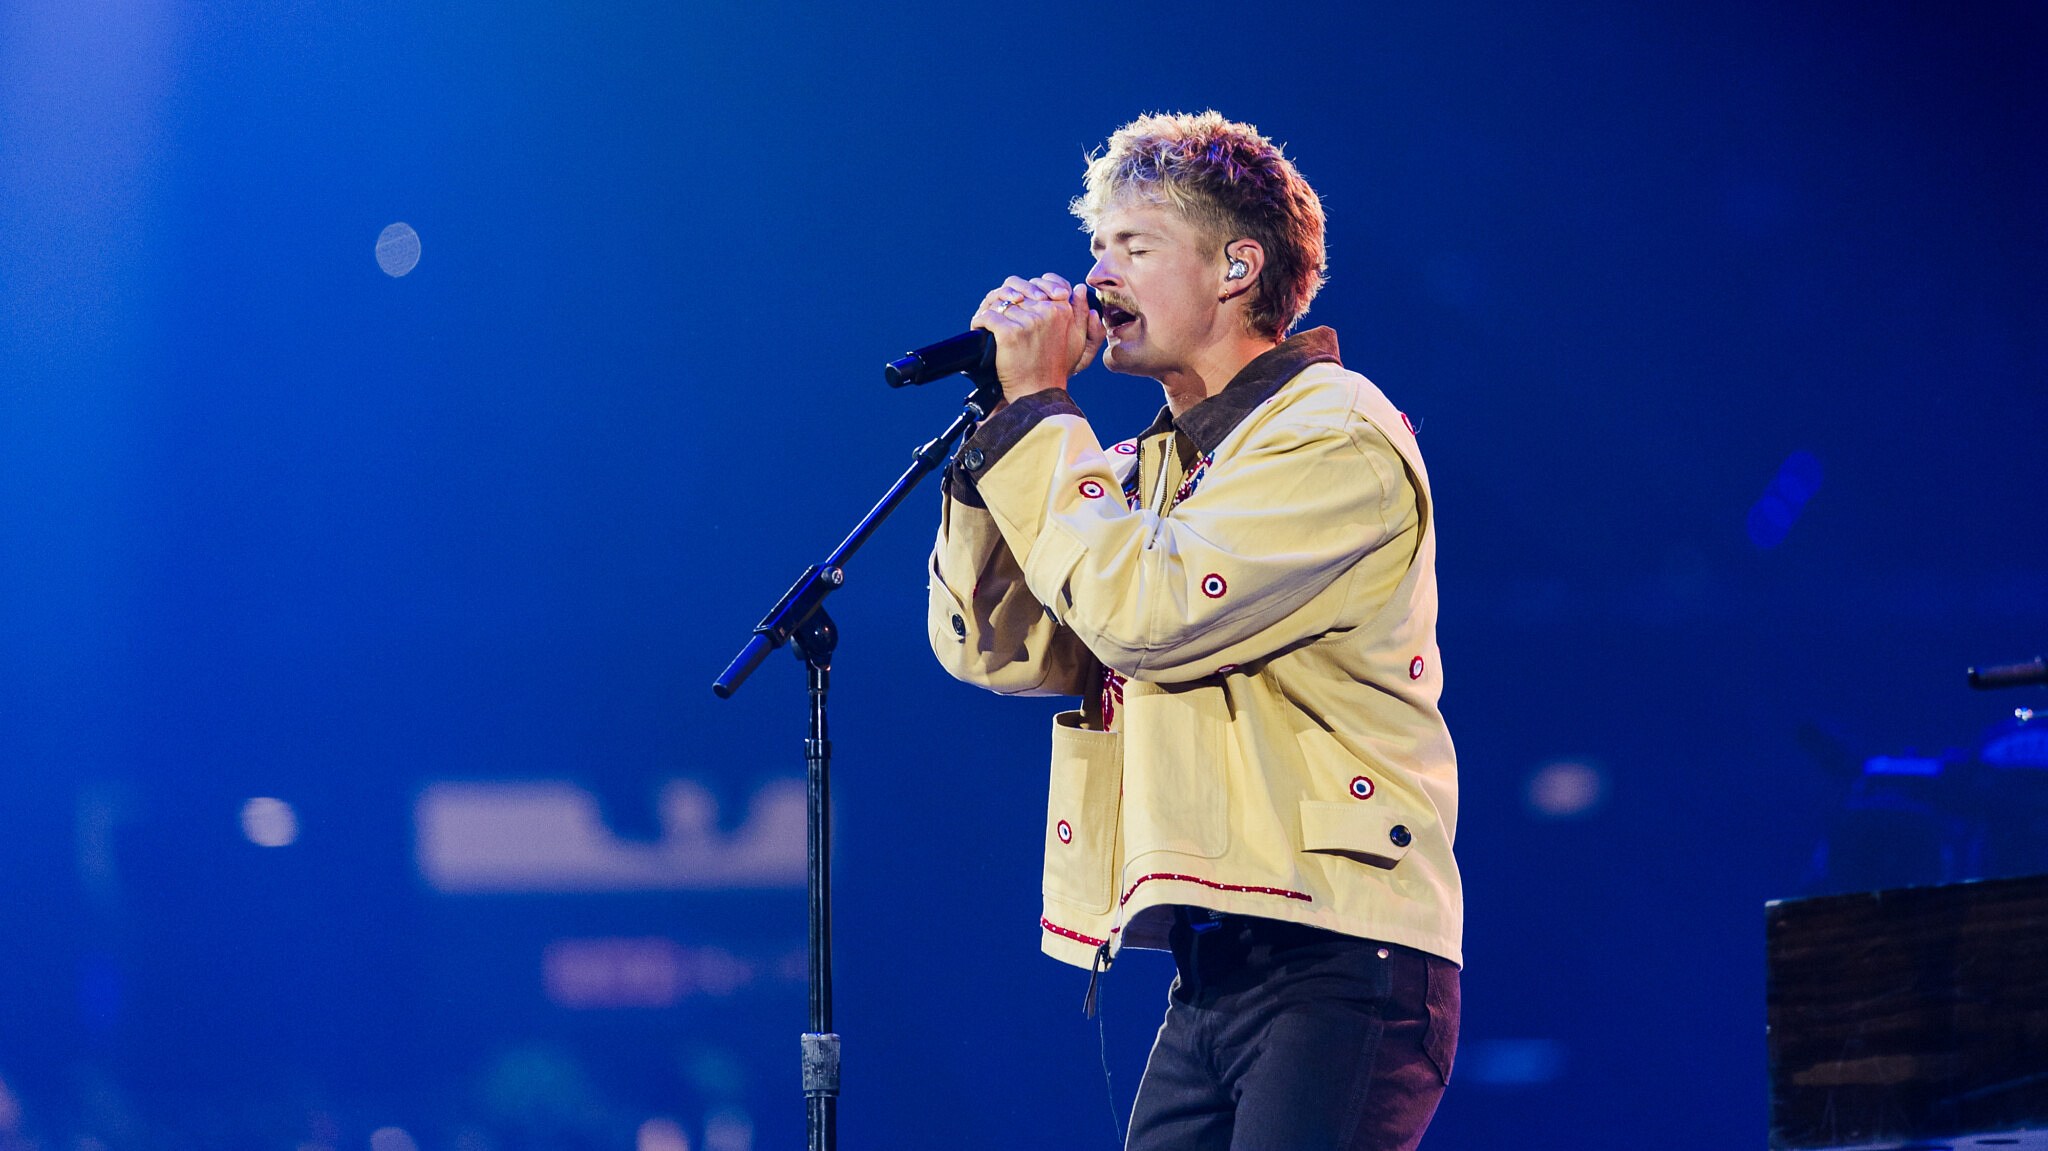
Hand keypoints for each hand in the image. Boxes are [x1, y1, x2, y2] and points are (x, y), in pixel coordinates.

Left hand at [970, 273, 1106, 404]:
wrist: (1038, 393)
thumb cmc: (1056, 369)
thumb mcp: (1078, 341)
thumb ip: (1080, 313)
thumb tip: (1078, 288)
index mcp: (1062, 310)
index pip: (1040, 284)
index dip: (1027, 291)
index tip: (1019, 303)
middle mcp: (1047, 312)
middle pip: (1018, 294)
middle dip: (1008, 303)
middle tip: (1000, 315)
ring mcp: (1028, 322)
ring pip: (1002, 305)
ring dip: (992, 313)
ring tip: (989, 325)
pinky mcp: (1010, 333)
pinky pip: (988, 317)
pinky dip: (980, 322)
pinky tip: (980, 330)